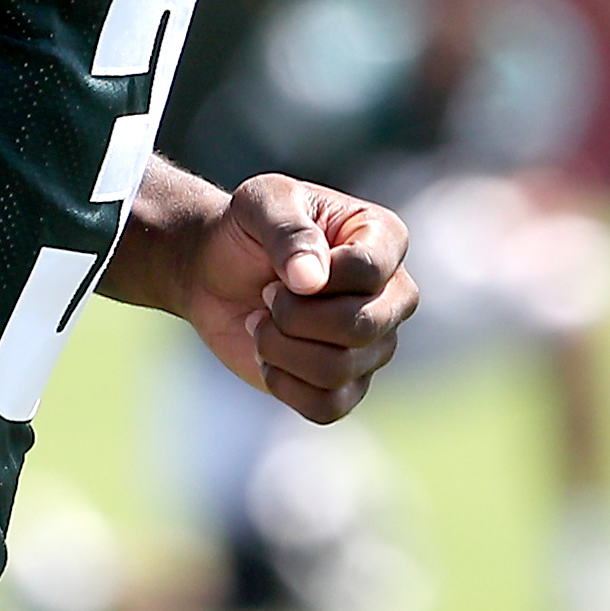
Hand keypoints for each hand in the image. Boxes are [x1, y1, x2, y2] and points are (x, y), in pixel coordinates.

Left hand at [183, 174, 420, 420]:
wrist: (215, 272)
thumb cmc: (246, 229)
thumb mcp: (260, 203)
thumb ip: (287, 230)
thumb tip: (311, 280)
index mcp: (385, 239)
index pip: (369, 270)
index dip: (315, 276)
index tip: (276, 267)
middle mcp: (394, 295)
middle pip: (360, 327)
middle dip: (293, 316)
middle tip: (266, 295)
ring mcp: (375, 344)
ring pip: (338, 370)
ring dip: (279, 348)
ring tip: (261, 323)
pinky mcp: (348, 384)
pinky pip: (328, 407)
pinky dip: (283, 384)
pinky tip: (268, 356)